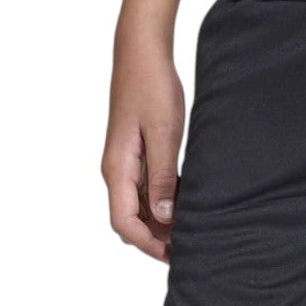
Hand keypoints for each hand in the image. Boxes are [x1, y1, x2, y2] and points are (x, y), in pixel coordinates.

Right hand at [103, 24, 185, 261]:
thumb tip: (164, 216)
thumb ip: (162, 177)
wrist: (141, 51)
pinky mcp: (134, 154)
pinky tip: (184, 205)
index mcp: (117, 168)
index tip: (174, 253)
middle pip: (129, 221)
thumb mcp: (163, 133)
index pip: (124, 222)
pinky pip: (144, 190)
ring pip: (138, 208)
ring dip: (159, 223)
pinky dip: (161, 203)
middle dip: (154, 238)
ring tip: (190, 230)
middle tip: (188, 247)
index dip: (148, 244)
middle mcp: (116, 170)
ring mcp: (124, 163)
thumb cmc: (151, 86)